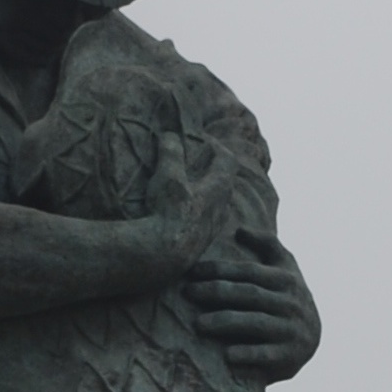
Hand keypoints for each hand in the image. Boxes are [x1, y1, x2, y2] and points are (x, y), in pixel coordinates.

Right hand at [142, 128, 229, 268]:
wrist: (163, 256)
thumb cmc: (168, 212)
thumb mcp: (168, 176)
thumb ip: (170, 153)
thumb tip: (169, 135)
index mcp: (218, 188)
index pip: (228, 160)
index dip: (217, 147)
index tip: (204, 140)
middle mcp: (221, 208)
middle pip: (224, 183)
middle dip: (213, 171)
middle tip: (199, 163)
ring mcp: (213, 228)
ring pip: (217, 205)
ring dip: (207, 194)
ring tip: (191, 189)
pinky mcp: (202, 243)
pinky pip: (206, 223)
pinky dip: (199, 213)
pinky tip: (184, 216)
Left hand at [184, 230, 319, 379]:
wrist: (313, 337)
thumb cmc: (288, 297)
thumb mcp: (285, 269)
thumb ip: (268, 246)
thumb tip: (239, 230)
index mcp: (285, 280)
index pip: (249, 271)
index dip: (220, 270)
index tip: (192, 272)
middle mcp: (289, 303)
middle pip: (248, 294)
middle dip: (216, 292)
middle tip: (187, 293)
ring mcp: (290, 329)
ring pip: (255, 322)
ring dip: (225, 322)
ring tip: (198, 324)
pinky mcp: (289, 355)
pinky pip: (267, 354)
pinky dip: (248, 354)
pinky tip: (227, 356)